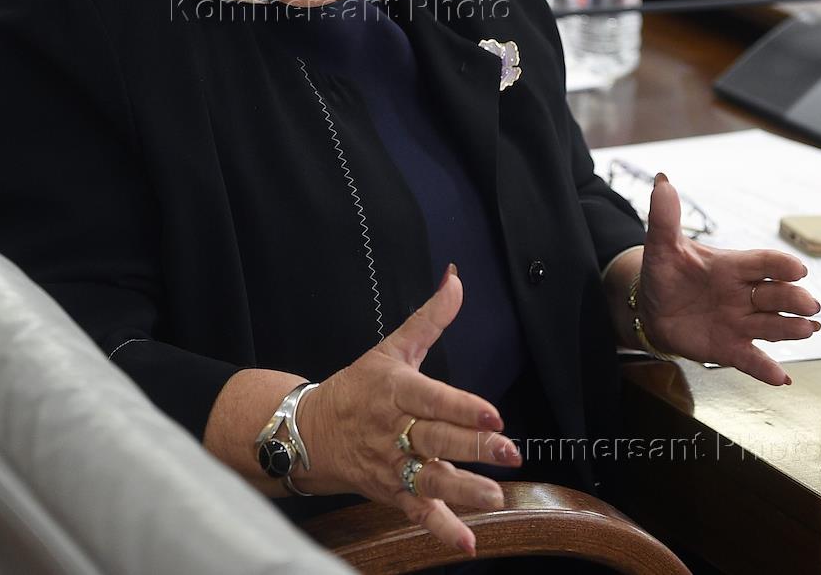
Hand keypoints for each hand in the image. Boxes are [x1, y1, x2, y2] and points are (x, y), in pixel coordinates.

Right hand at [297, 268, 520, 556]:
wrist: (312, 430)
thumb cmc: (359, 387)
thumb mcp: (392, 347)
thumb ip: (430, 317)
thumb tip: (456, 279)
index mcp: (395, 390)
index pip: (432, 398)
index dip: (462, 407)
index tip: (493, 414)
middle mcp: (394, 430)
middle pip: (436, 440)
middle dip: (472, 447)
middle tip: (508, 452)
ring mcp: (392, 464)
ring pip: (428, 479)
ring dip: (462, 490)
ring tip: (494, 496)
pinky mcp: (391, 491)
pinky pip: (417, 512)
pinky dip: (441, 529)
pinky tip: (467, 541)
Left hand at [637, 173, 820, 385]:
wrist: (651, 307)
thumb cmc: (667, 273)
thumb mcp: (662, 246)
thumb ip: (665, 217)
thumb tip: (661, 180)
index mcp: (732, 266)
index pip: (762, 262)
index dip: (779, 265)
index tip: (796, 269)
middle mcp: (744, 294)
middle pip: (776, 295)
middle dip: (794, 299)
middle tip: (809, 304)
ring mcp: (740, 322)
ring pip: (772, 326)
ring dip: (790, 329)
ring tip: (806, 330)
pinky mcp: (731, 348)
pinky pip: (752, 359)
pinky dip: (766, 369)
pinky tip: (781, 378)